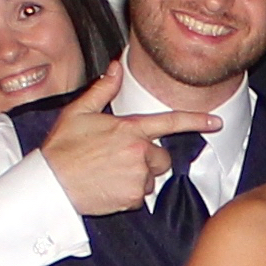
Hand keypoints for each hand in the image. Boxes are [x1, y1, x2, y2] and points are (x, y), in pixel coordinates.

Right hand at [38, 63, 221, 215]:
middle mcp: (138, 152)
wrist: (50, 184)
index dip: (196, 121)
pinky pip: (140, 197)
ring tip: (109, 174)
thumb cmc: (62, 148)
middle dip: (147, 160)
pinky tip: (107, 187)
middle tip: (119, 160)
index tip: (216, 122)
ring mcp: (136, 176)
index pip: (170, 122)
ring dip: (137, 178)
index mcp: (129, 128)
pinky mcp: (132, 198)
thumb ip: (102, 90)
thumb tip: (116, 67)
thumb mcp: (78, 112)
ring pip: (151, 179)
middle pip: (161, 158)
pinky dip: (128, 194)